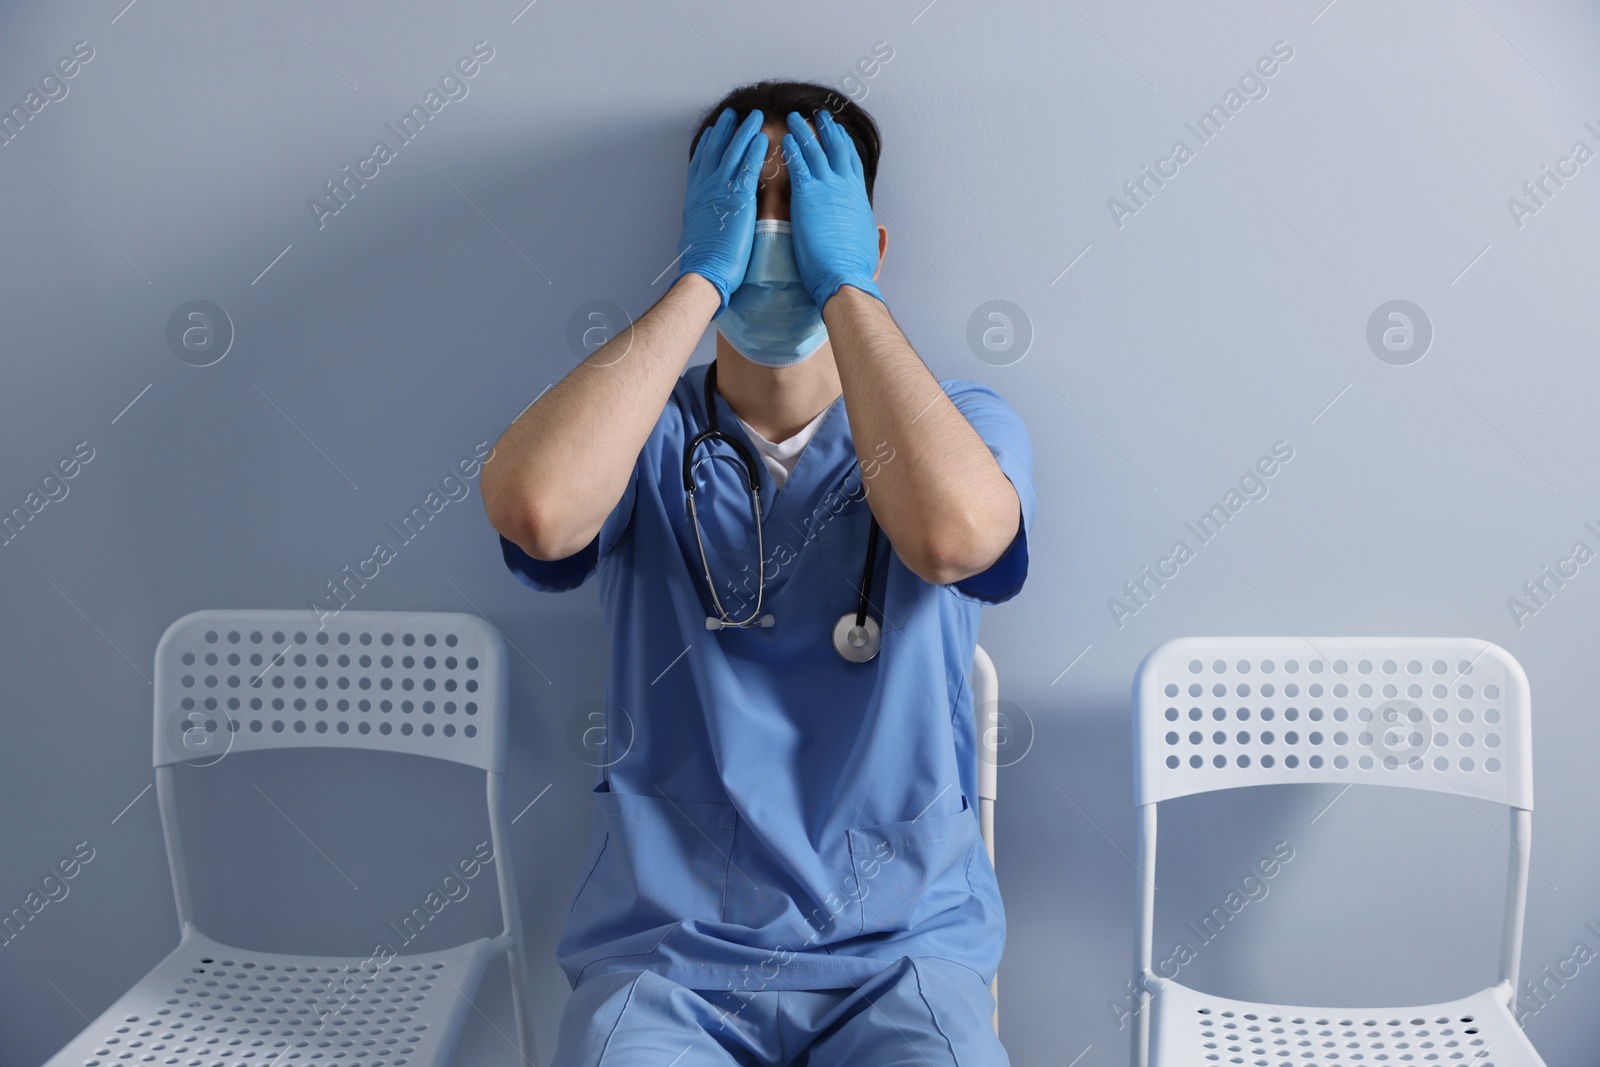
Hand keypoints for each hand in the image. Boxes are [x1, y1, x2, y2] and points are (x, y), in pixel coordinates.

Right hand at [674, 108, 768, 316]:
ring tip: (752, 116)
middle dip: (724, 129)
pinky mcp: (737, 199)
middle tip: (731, 114)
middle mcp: (704, 188)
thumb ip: (703, 219)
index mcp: (694, 197)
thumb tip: (704, 221)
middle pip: (714, 150)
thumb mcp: (697, 232)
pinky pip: (747, 168)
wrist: (705, 271)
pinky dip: (754, 151)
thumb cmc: (702, 262)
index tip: (713, 131)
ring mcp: (720, 191)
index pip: (699, 162)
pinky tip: (762, 138)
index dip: (707, 144)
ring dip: (743, 131)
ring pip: (732, 152)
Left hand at [781, 108, 882, 309]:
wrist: (844, 276)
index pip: (852, 163)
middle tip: (820, 116)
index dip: (845, 145)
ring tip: (795, 119)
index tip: (839, 133)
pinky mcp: (808, 195)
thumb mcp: (872, 247)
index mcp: (859, 197)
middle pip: (837, 148)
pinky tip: (786, 139)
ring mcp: (827, 188)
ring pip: (815, 150)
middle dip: (828, 130)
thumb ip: (875, 236)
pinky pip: (798, 164)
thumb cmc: (856, 268)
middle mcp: (845, 187)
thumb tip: (881, 231)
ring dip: (805, 132)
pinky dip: (793, 149)